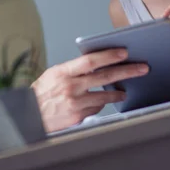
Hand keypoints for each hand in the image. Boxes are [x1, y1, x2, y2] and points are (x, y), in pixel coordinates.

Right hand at [31, 49, 148, 131]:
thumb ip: (73, 70)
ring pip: (104, 96)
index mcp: (63, 72)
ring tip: (124, 91)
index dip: (109, 55)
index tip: (124, 53)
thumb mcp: (53, 74)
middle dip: (126, 72)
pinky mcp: (77, 117)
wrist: (28, 115)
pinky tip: (99, 104)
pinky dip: (99, 106)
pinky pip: (95, 109)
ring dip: (117, 93)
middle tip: (141, 68)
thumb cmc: (41, 93)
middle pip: (104, 77)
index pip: (90, 60)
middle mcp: (70, 87)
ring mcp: (75, 103)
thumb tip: (95, 64)